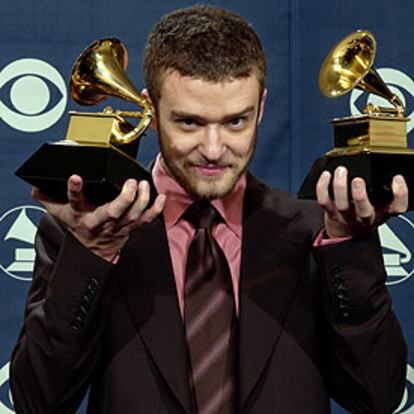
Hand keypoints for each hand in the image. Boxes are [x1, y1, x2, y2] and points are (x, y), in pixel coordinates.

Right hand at [32, 175, 165, 260]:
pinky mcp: (131, 228)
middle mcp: (101, 221)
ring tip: (144, 184)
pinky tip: (161, 198)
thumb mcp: (62, 215)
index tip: (76, 177)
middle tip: (130, 183)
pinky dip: (155, 210)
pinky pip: (146, 221)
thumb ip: (49, 200)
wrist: (93, 251)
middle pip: (113, 212)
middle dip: (124, 199)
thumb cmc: (80, 228)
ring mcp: (119, 226)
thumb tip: (35, 188)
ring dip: (142, 201)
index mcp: (82, 215)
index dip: (75, 190)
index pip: (75, 201)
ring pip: (133, 216)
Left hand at [316, 166, 407, 237]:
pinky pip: (324, 201)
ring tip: (341, 171)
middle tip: (358, 179)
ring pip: (342, 205)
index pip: (397, 208)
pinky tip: (326, 175)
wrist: (346, 231)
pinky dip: (323, 188)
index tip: (397, 179)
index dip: (400, 195)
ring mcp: (346, 216)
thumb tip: (389, 172)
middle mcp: (365, 217)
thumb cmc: (364, 213)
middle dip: (360, 195)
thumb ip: (385, 192)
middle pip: (364, 211)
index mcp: (382, 213)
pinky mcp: (331, 213)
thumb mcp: (381, 205)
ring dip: (340, 187)